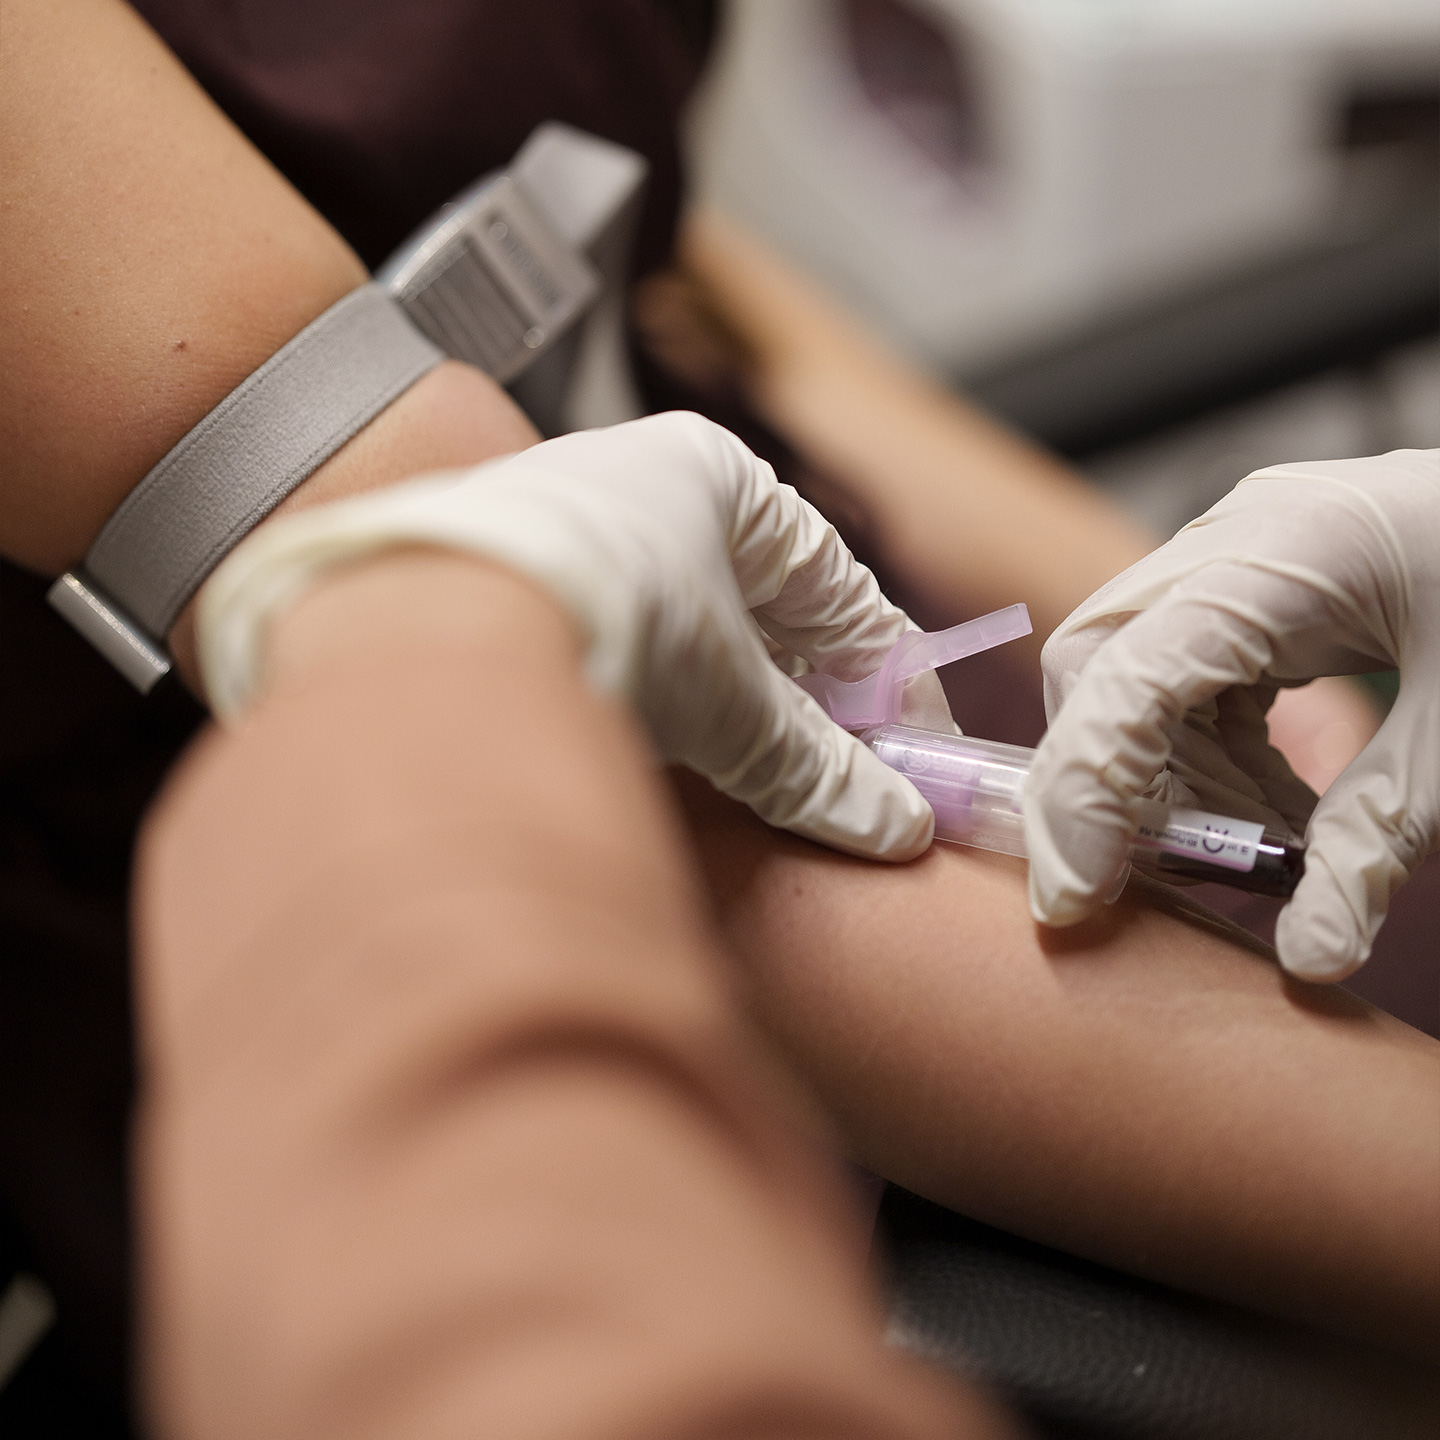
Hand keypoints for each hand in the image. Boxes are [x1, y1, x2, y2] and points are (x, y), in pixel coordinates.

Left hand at [197, 411, 951, 860]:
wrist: (420, 616)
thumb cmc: (603, 616)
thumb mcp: (731, 704)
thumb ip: (815, 768)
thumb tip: (892, 828)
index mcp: (720, 475)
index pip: (834, 583)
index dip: (881, 673)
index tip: (905, 746)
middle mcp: (638, 482)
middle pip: (755, 604)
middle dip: (802, 697)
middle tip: (835, 777)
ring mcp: (561, 526)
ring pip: (678, 624)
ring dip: (724, 702)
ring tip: (746, 779)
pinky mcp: (498, 576)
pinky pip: (607, 638)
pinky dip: (646, 695)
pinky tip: (652, 752)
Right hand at [1024, 448, 1439, 980]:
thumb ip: (1378, 838)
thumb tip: (1310, 956)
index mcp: (1284, 554)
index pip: (1128, 674)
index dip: (1085, 793)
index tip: (1074, 901)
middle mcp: (1233, 542)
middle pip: (1098, 668)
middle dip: (1111, 786)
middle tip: (1172, 873)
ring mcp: (1235, 557)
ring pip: (1129, 681)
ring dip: (1169, 783)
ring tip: (1262, 851)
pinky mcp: (1250, 587)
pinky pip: (1182, 680)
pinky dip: (1205, 758)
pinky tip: (1271, 806)